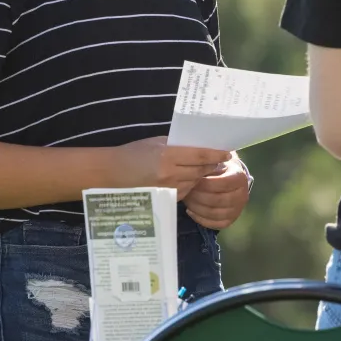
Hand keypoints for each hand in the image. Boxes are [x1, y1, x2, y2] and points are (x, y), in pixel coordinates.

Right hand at [113, 137, 230, 195]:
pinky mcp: (165, 198)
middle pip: (201, 170)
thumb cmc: (134, 153)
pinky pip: (186, 191)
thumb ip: (177, 145)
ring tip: (206, 168)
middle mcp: (170, 173)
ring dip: (202, 175)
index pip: (200, 155)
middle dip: (212, 165)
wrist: (112, 173)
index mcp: (167, 155)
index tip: (227, 153)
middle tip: (221, 160)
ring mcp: (168, 188)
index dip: (216, 154)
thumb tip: (198, 145)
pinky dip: (190, 184)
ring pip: (195, 182)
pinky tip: (189, 178)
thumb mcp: (156, 143)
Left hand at [184, 155, 252, 229]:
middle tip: (186, 191)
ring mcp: (237, 210)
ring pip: (214, 213)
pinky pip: (214, 224)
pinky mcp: (230, 220)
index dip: (205, 183)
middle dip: (198, 196)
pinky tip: (190, 211)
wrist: (230, 179)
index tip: (192, 180)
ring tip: (187, 200)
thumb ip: (207, 166)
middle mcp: (243, 196)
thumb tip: (194, 171)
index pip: (222, 183)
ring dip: (197, 208)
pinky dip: (200, 219)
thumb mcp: (215, 162)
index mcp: (240, 178)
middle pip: (218, 200)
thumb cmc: (219, 169)